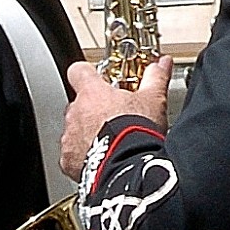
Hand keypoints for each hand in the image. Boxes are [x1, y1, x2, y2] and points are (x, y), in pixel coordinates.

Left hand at [59, 57, 171, 181]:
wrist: (126, 165)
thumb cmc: (136, 132)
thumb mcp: (153, 100)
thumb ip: (155, 78)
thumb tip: (161, 64)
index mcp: (92, 93)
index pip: (79, 71)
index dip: (88, 74)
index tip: (99, 80)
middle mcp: (75, 112)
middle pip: (79, 104)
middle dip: (93, 110)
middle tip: (114, 118)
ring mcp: (70, 136)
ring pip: (74, 129)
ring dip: (87, 133)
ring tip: (110, 141)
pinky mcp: (68, 159)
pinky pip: (72, 154)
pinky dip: (83, 156)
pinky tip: (102, 158)